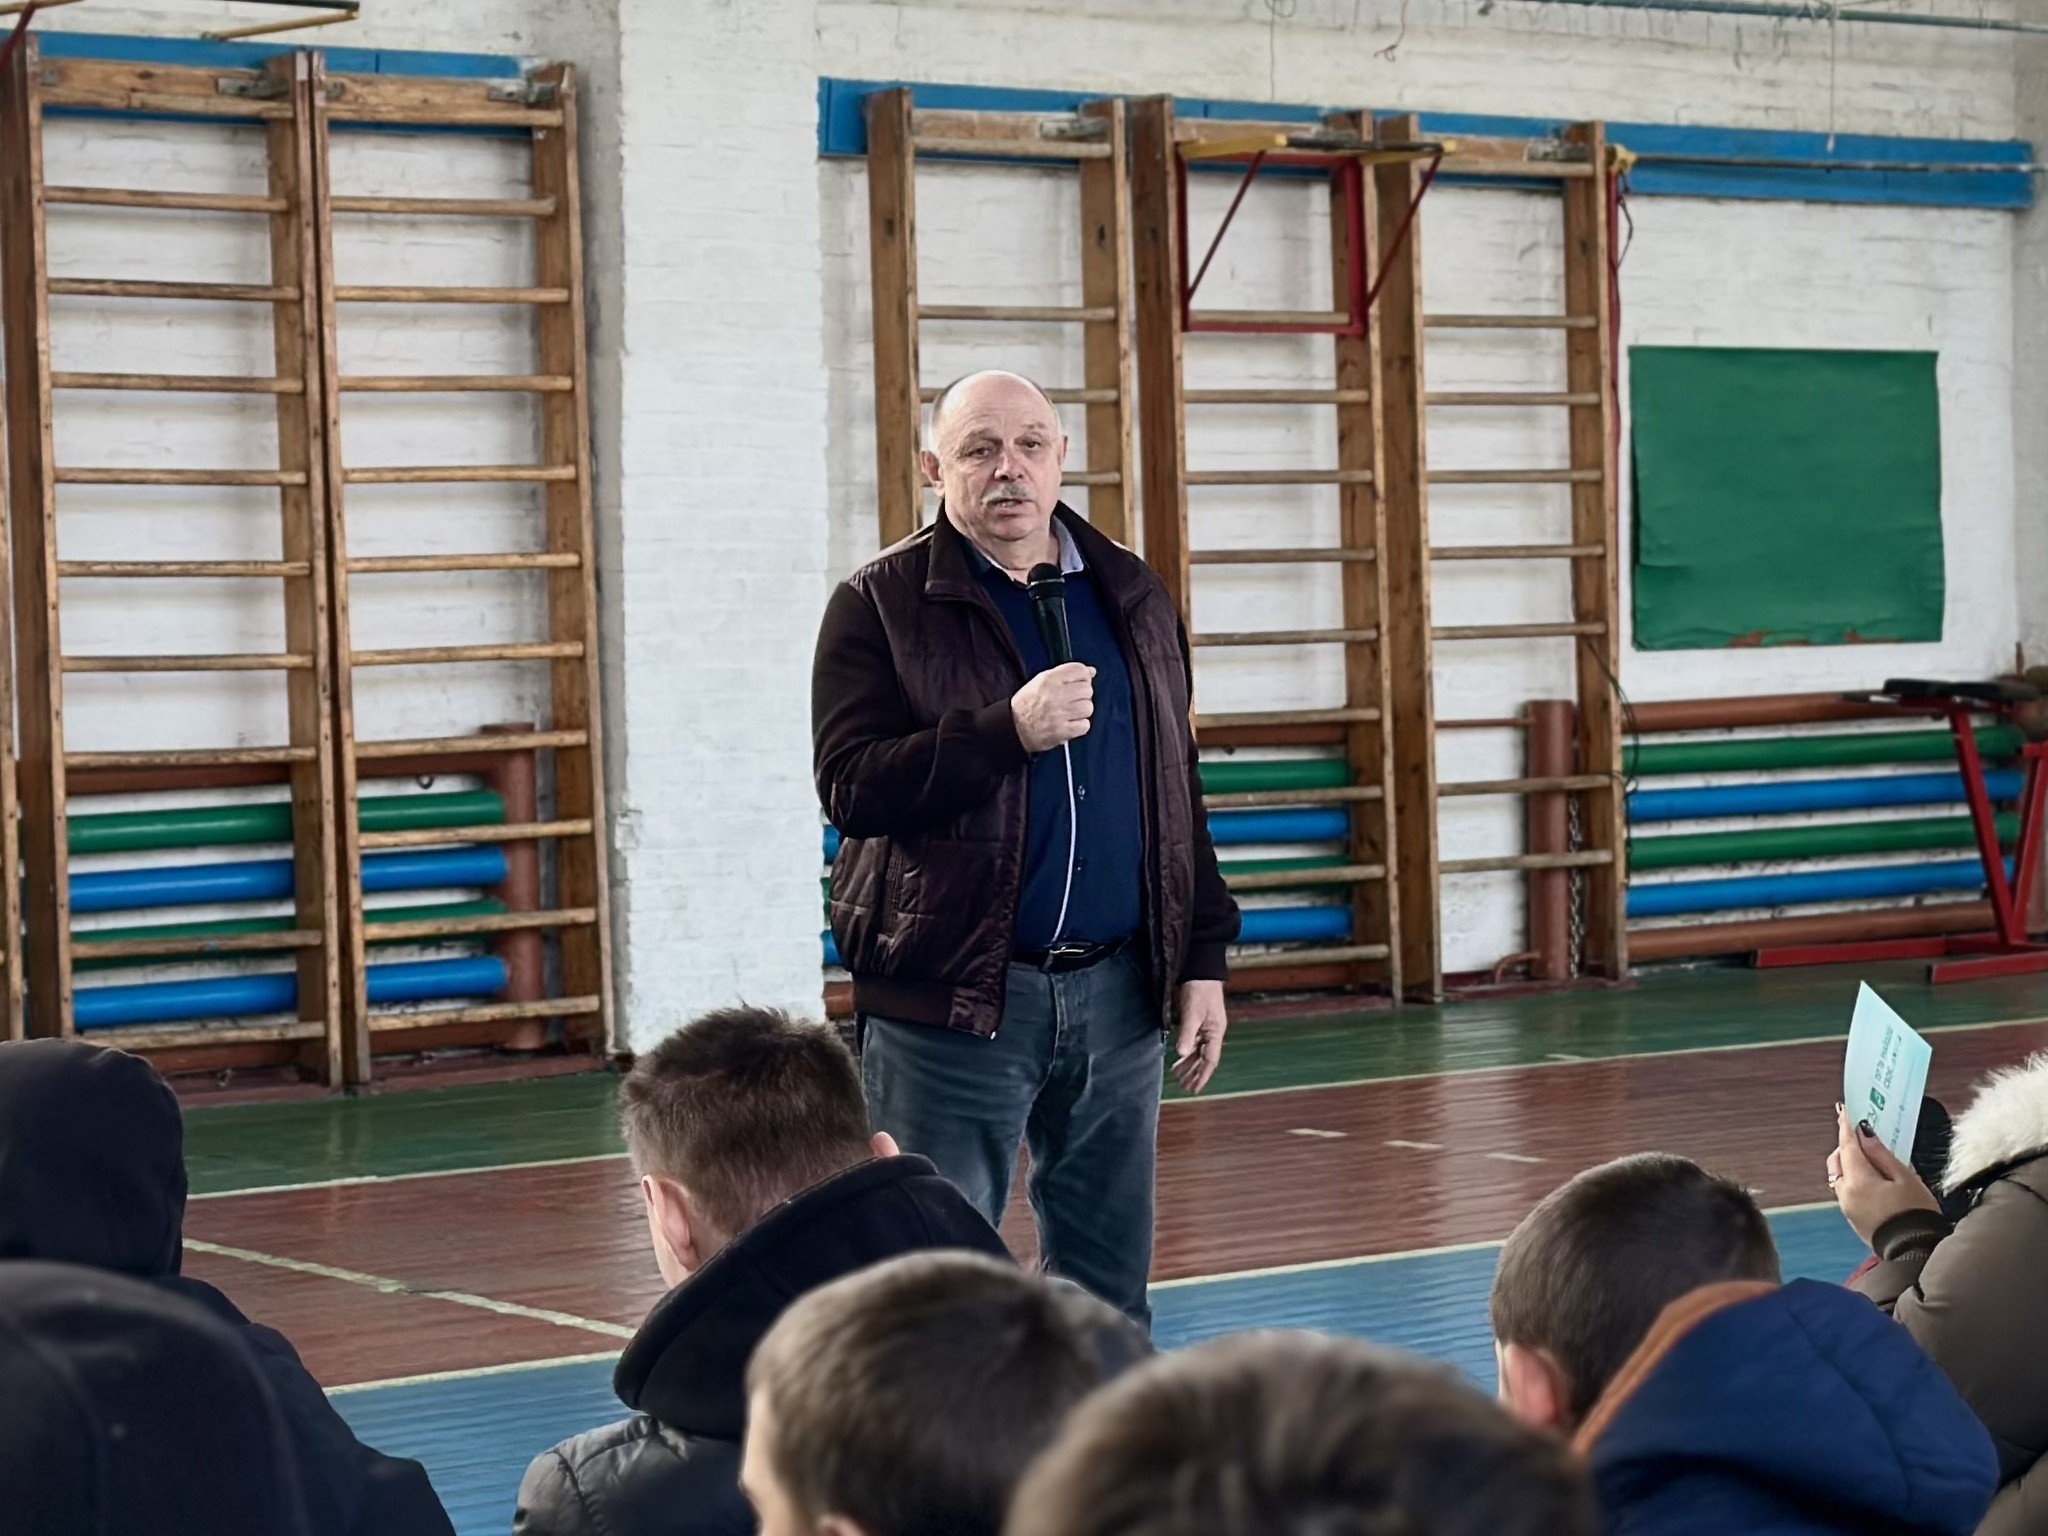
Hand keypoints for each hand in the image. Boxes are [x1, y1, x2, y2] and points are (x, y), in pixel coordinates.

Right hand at [1012, 663, 1094, 753]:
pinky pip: (1084, 725)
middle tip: (1072, 701)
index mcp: (1049, 679)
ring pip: (1088, 708)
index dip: (1083, 677)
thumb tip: (1091, 671)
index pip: (1079, 670)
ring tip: (1070, 714)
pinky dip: (1079, 726)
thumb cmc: (1027, 705)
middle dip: (1083, 696)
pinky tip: (1069, 724)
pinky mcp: (1062, 731)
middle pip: (1087, 689)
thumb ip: (1067, 674)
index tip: (1079, 684)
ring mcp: (1059, 713)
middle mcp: (1055, 694)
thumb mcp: (1042, 681)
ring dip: (1081, 712)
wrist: (1013, 728)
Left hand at [1171, 980, 1227, 1093]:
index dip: (1202, 1076)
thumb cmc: (1199, 989)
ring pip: (1198, 1051)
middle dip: (1195, 1073)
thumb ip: (1187, 1034)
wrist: (1200, 970)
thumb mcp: (1192, 1013)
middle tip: (1184, 1087)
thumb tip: (1181, 1054)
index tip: (1194, 1088)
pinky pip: (1193, 1042)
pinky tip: (1178, 1058)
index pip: (1210, 1060)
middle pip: (1205, 1058)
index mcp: (1215, 1032)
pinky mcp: (1198, 1021)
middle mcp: (1213, 1032)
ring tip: (1178, 1076)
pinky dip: (1186, 1051)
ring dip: (1189, 1064)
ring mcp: (1206, 1027)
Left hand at [1828, 1104, 1939, 1246]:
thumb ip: (1882, 1155)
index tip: (1844, 1109)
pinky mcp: (1852, 1217)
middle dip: (1846, 1145)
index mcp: (1858, 1180)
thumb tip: (1865, 1133)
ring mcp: (1846, 1206)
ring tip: (1869, 1155)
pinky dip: (1853, 1178)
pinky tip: (1871, 1177)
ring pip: (1839, 1175)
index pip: (1847, 1146)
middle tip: (1861, 1133)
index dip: (1846, 1126)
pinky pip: (1846, 1189)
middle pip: (1838, 1160)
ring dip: (1849, 1162)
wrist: (1914, 1252)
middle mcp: (1846, 1192)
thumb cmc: (1916, 1214)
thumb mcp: (1905, 1178)